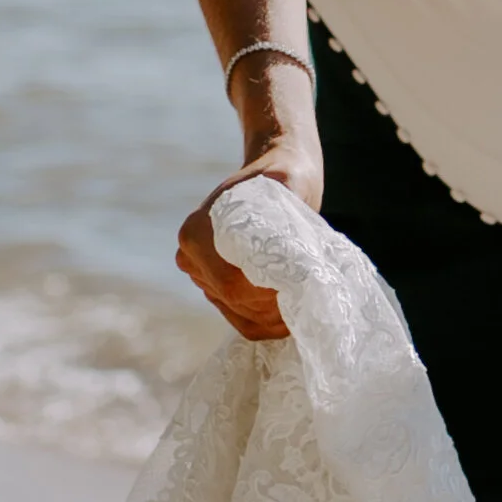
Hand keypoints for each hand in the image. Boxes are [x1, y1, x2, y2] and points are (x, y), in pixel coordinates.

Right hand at [175, 119, 323, 342]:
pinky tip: (293, 314)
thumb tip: (283, 215)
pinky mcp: (219, 291)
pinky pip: (243, 321)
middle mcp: (191, 258)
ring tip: (305, 302)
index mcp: (197, 232)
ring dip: (275, 316)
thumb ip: (285, 190)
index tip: (300, 283)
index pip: (230, 280)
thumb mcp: (288, 179)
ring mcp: (203, 277)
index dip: (267, 291)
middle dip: (274, 305)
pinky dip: (269, 323)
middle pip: (234, 299)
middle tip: (309, 296)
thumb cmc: (286, 177)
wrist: (280, 179)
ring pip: (240, 314)